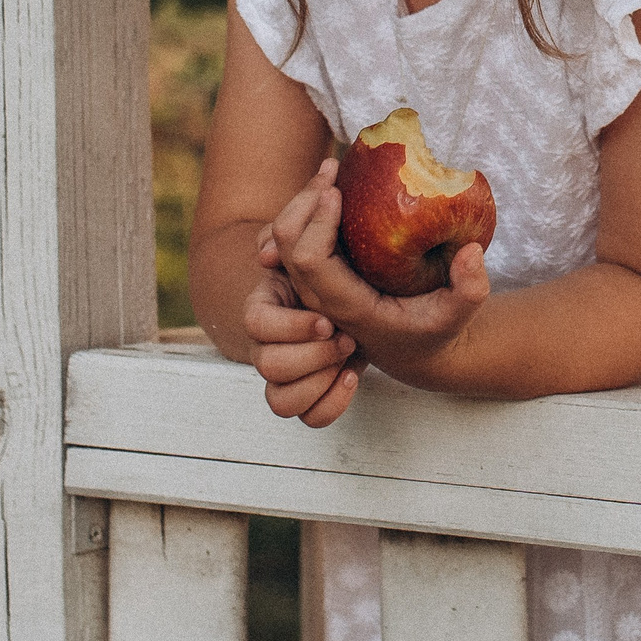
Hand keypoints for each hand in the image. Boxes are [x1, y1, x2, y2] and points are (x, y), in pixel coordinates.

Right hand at [242, 231, 361, 426]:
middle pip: (265, 365)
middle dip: (307, 354)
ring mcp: (290, 372)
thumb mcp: (322, 239)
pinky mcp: (312, 392)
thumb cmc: (345, 265)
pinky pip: (309, 417)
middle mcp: (273, 344)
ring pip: (279, 401)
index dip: (291, 325)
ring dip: (317, 380)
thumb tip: (281, 227)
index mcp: (270, 306)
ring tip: (349, 354)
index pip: (256, 322)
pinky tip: (353, 376)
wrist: (384, 308)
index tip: (328, 318)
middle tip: (341, 334)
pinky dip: (330, 404)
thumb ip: (299, 223)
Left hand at [268, 158, 490, 387]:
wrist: (413, 350)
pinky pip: (292, 240)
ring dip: (301, 200)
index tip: (338, 192)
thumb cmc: (435, 329)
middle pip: (285, 244)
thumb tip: (470, 251)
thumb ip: (471, 288)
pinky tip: (326, 187)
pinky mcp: (317, 276)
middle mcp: (320, 299)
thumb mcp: (460, 314)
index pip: (310, 262)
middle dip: (304, 200)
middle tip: (333, 168)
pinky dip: (302, 211)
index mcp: (348, 308)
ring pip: (280, 239)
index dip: (316, 223)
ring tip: (331, 169)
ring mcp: (314, 288)